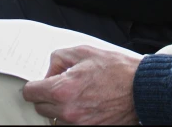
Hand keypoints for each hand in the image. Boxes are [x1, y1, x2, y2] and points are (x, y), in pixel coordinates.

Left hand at [22, 45, 142, 124]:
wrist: (141, 89)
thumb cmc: (117, 70)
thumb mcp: (85, 52)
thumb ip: (60, 58)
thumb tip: (51, 70)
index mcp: (63, 89)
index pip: (31, 93)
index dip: (35, 85)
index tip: (40, 83)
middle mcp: (68, 110)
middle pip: (40, 107)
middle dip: (47, 95)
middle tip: (62, 85)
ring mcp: (78, 124)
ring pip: (55, 118)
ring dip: (60, 107)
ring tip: (79, 94)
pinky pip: (70, 124)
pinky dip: (74, 115)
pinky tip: (86, 104)